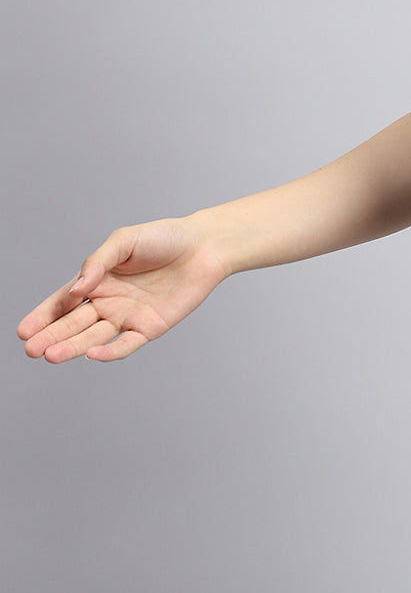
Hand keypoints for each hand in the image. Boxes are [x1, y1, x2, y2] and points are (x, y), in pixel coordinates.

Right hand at [16, 217, 227, 362]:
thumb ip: (98, 262)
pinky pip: (126, 344)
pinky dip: (110, 352)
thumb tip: (77, 288)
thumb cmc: (164, 238)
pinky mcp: (149, 328)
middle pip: (73, 323)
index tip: (23, 331)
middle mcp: (109, 302)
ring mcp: (127, 316)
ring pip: (94, 337)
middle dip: (51, 336)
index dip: (43, 316)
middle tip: (31, 349)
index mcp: (98, 280)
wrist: (204, 246)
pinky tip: (92, 354)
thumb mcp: (125, 240)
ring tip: (50, 354)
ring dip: (72, 347)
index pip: (63, 302)